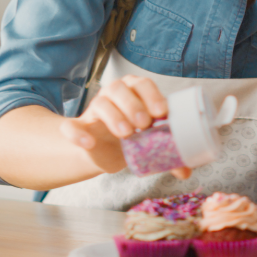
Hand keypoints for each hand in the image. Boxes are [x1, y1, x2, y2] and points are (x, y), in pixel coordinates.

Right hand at [58, 74, 191, 178]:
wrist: (104, 150)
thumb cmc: (133, 138)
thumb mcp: (151, 143)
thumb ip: (168, 154)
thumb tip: (186, 172)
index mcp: (135, 91)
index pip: (143, 84)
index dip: (152, 96)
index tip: (161, 113)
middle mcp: (114, 94)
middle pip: (120, 88)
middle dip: (133, 105)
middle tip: (144, 124)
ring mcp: (94, 109)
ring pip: (100, 102)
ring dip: (114, 116)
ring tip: (126, 134)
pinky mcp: (78, 127)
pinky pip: (70, 126)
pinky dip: (77, 133)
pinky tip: (88, 143)